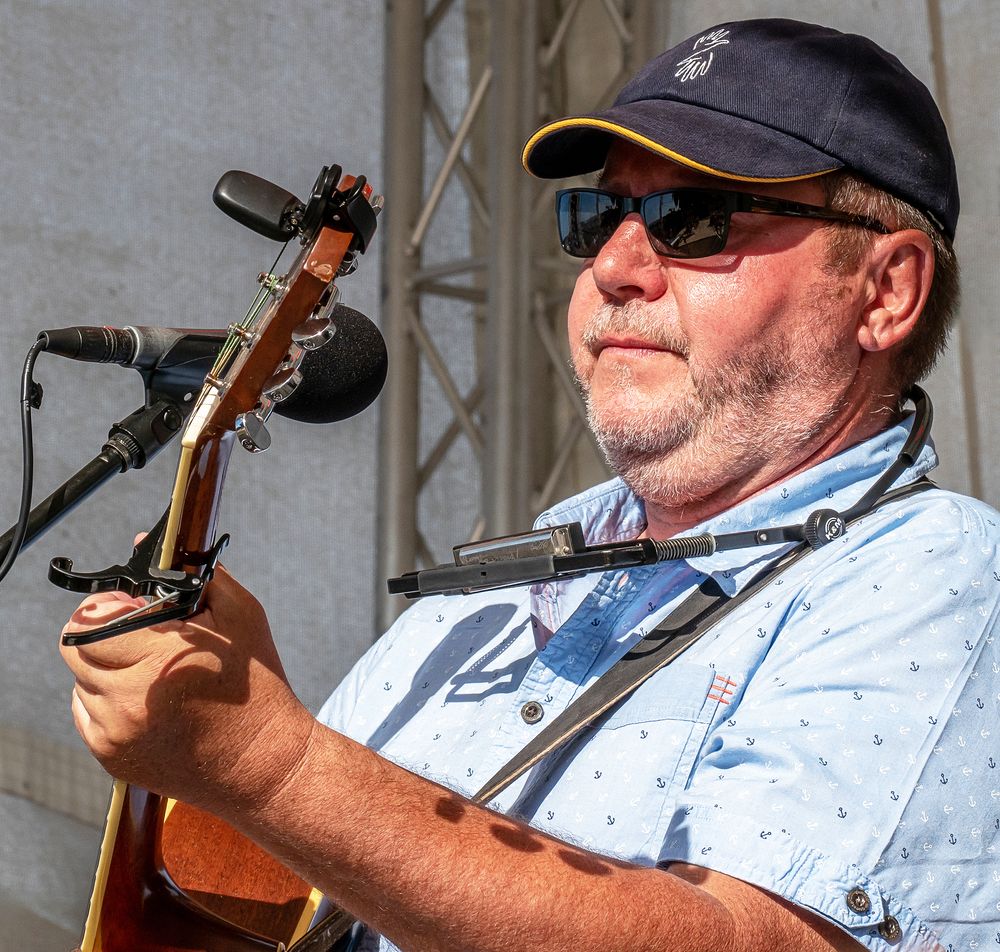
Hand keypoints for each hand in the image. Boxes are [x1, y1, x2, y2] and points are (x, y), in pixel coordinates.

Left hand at [60, 566, 315, 812]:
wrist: (263, 762)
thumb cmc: (257, 688)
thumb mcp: (242, 616)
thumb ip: (196, 574)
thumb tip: (148, 546)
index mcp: (160, 659)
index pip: (91, 619)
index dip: (111, 605)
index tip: (134, 606)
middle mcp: (129, 699)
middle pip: (75, 647)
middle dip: (104, 632)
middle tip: (140, 634)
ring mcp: (115, 733)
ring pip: (80, 679)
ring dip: (107, 666)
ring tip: (152, 671)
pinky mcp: (110, 757)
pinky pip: (86, 713)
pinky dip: (108, 700)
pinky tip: (148, 699)